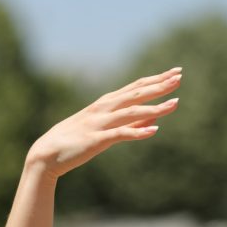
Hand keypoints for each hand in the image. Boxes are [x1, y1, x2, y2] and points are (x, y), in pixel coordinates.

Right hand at [25, 67, 181, 178]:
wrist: (47, 154)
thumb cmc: (78, 139)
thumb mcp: (108, 127)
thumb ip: (133, 121)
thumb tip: (156, 115)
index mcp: (108, 102)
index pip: (137, 86)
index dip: (157, 79)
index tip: (176, 72)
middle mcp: (105, 108)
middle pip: (137, 93)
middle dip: (160, 86)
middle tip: (179, 78)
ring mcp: (100, 123)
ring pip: (132, 111)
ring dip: (155, 107)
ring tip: (175, 104)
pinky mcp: (96, 140)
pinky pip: (120, 134)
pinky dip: (137, 131)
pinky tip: (153, 131)